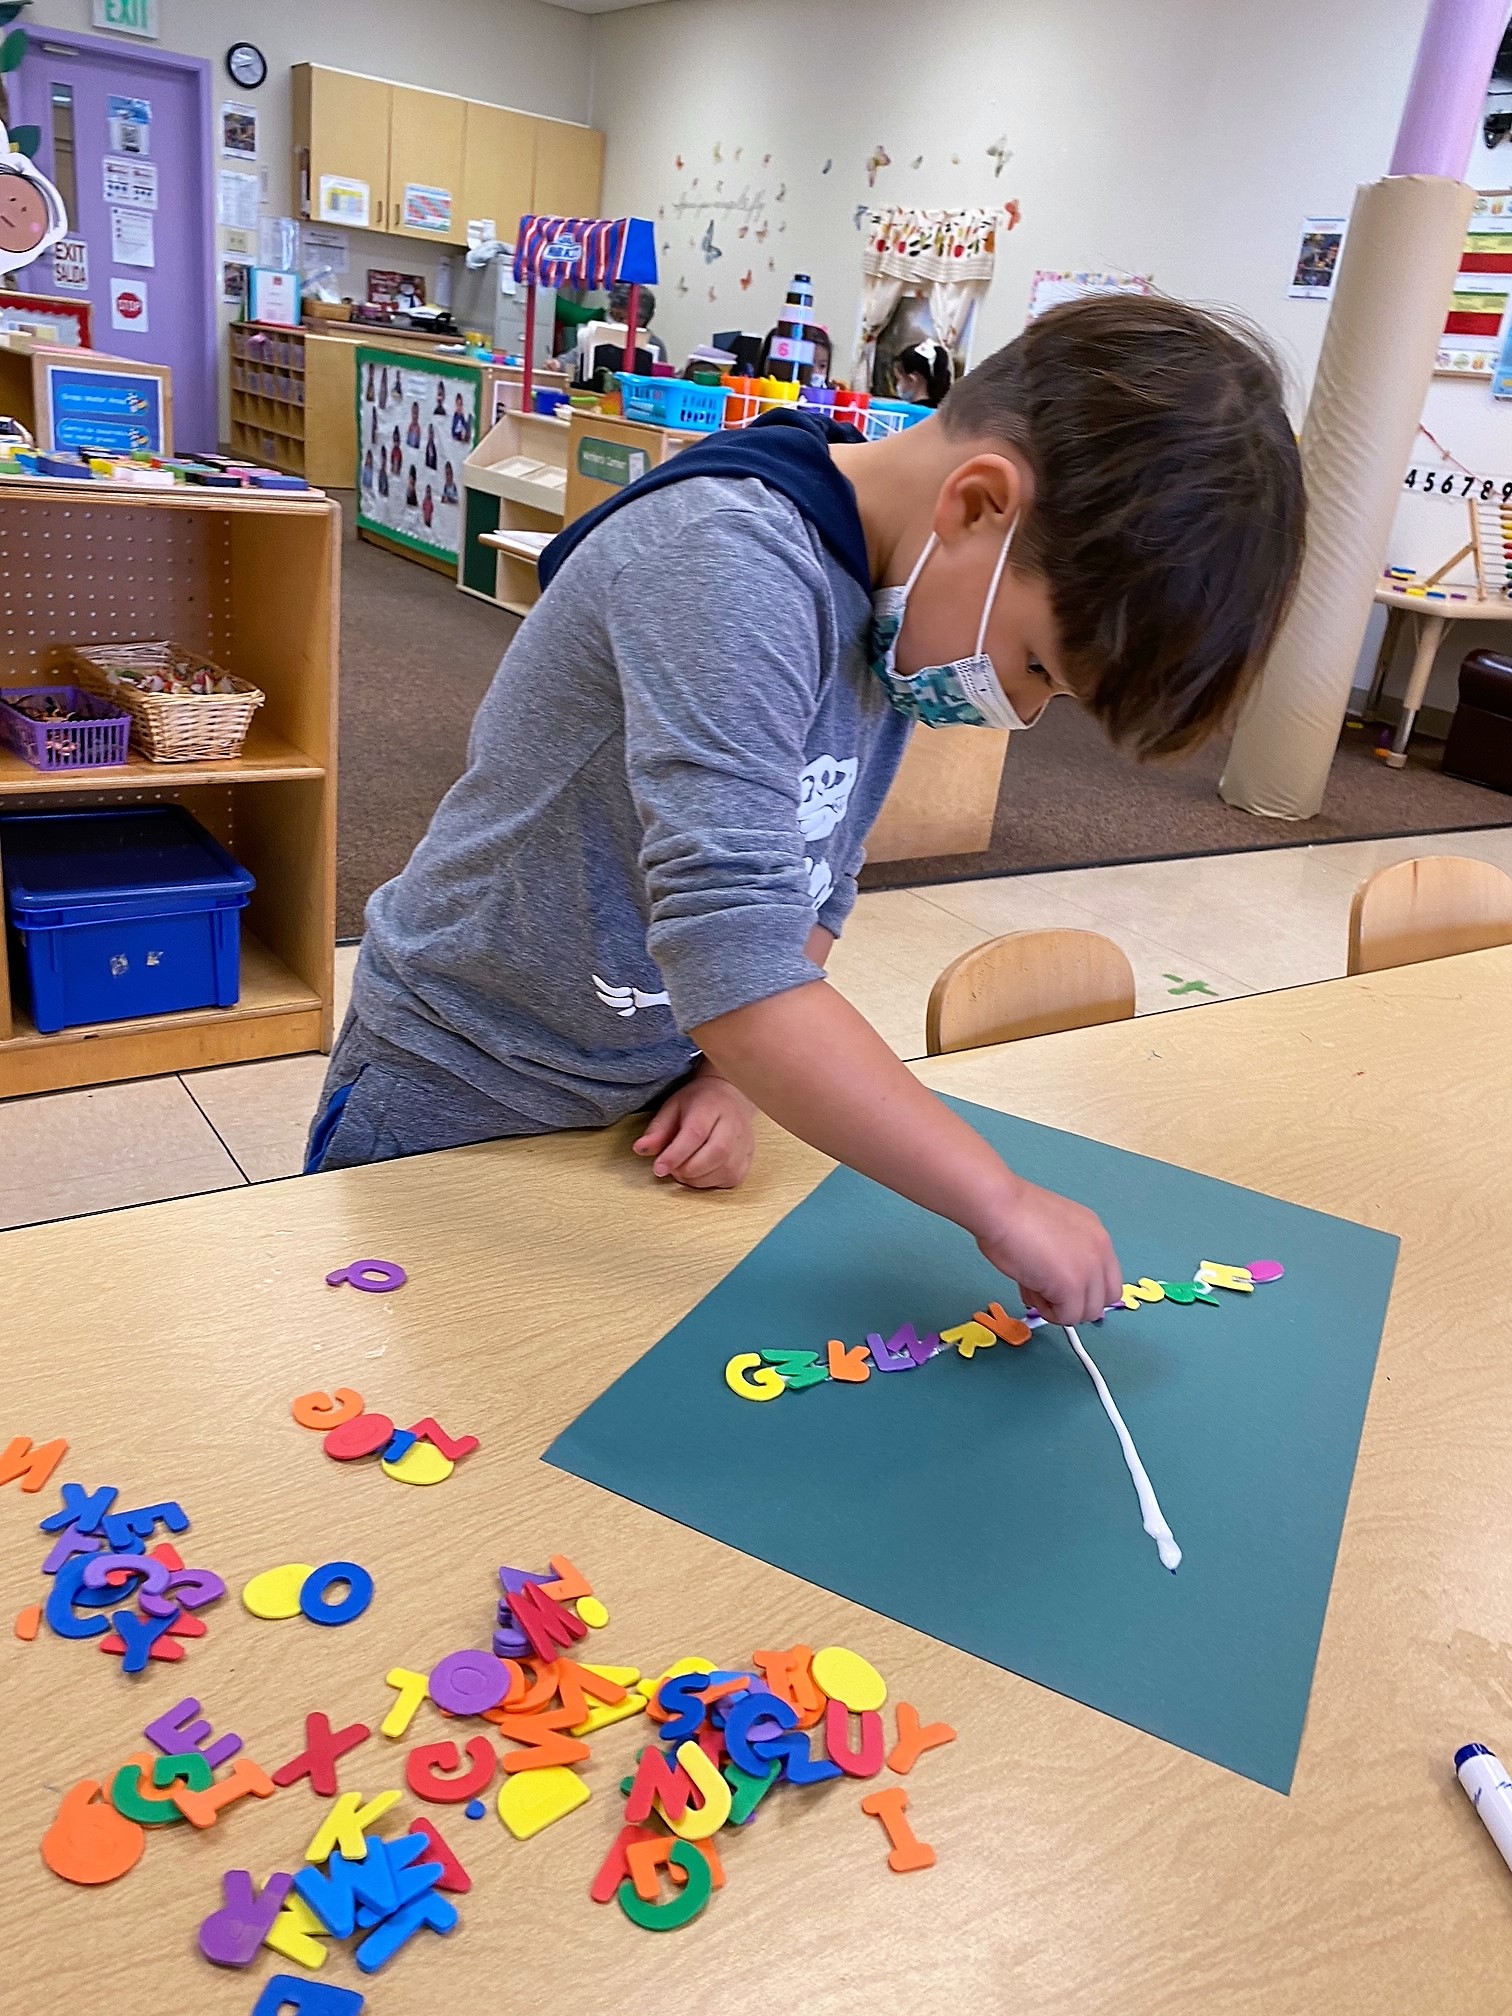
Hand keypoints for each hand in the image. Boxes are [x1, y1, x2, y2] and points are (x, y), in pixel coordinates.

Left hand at [633, 1066, 755, 1190]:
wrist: (731, 1097)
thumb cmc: (699, 1103)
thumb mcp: (672, 1108)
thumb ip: (657, 1130)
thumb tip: (640, 1149)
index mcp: (711, 1107)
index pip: (695, 1134)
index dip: (675, 1155)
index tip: (658, 1168)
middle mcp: (733, 1125)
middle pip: (714, 1155)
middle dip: (686, 1168)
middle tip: (672, 1167)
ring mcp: (744, 1144)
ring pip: (722, 1171)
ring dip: (696, 1178)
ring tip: (684, 1167)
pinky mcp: (747, 1161)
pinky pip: (728, 1180)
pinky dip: (709, 1182)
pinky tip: (701, 1171)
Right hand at [976, 1178, 1121, 1327]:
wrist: (1001, 1208)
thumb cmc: (1013, 1213)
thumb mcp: (1055, 1231)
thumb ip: (1067, 1254)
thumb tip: (1060, 1283)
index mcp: (1097, 1235)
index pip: (1108, 1279)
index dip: (1086, 1290)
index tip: (1064, 1290)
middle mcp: (1101, 1251)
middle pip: (1103, 1299)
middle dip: (1077, 1303)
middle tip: (1050, 1293)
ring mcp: (1089, 1270)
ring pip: (1087, 1313)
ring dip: (1059, 1308)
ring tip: (1034, 1286)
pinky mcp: (1072, 1287)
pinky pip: (1067, 1317)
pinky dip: (1047, 1311)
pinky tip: (1030, 1289)